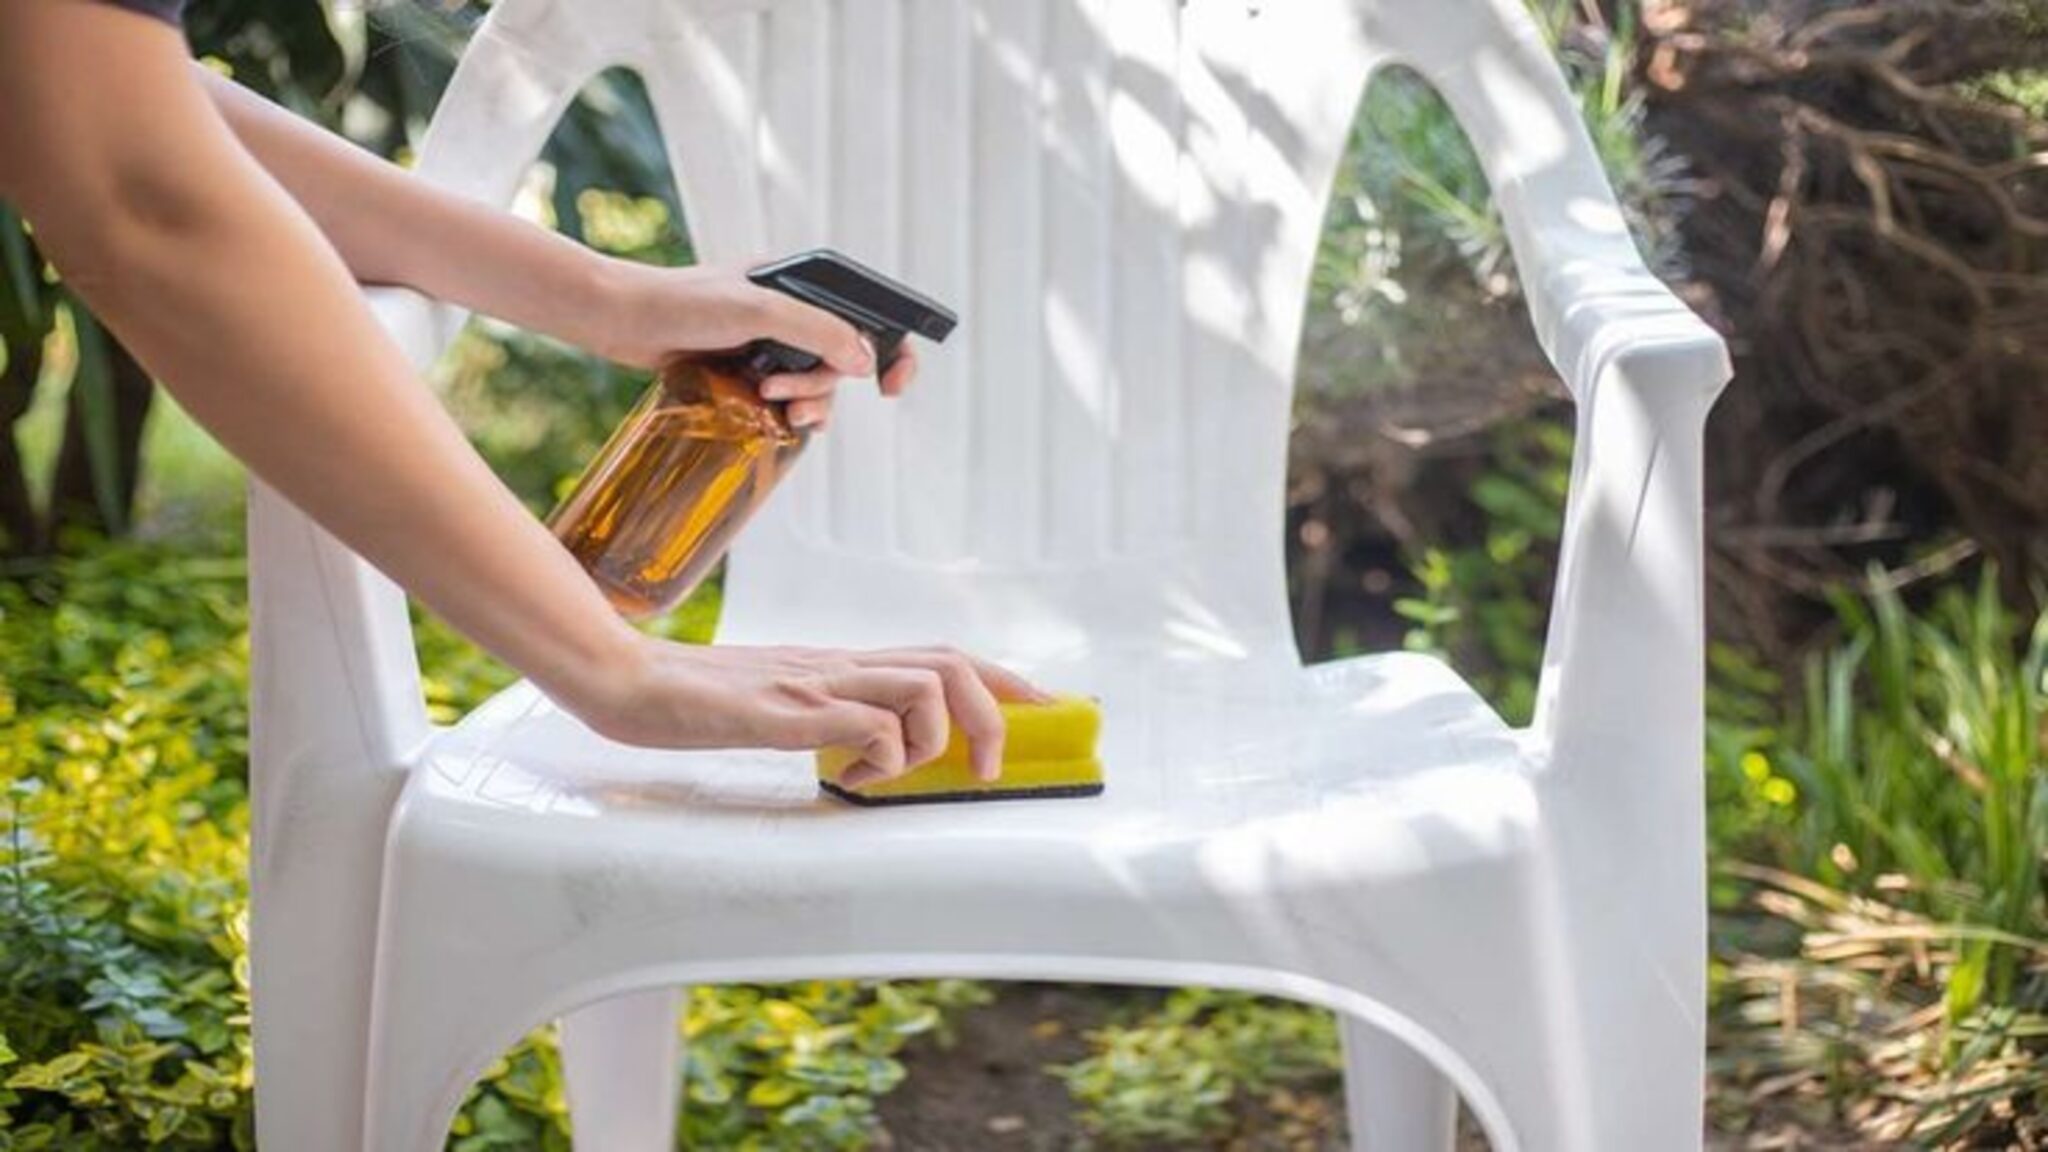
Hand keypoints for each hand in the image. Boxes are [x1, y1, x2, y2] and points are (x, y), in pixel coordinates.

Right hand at [574, 638, 1051, 789]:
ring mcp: (813, 685)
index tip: (1050, 708)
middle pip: (951, 662)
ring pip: (923, 686)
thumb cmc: (692, 698)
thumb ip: (824, 714)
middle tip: (989, 771)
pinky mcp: (783, 713)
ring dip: (933, 740)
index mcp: (841, 664)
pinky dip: (882, 758)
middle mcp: (838, 665)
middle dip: (997, 713)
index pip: (942, 654)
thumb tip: (868, 747)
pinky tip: (848, 778)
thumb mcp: (777, 704)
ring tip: (895, 777)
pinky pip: (867, 724)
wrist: (624, 678)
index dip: (1005, 678)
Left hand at [591, 259, 920, 428]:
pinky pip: (790, 402)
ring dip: (805, 404)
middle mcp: (795, 313)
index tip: (889, 386)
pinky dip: (789, 416)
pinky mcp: (751, 371)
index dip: (893, 350)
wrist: (622, 320)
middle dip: (823, 387)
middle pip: (844, 363)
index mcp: (806, 284)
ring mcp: (773, 344)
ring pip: (819, 388)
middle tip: (782, 394)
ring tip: (772, 407)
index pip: (870, 316)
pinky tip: (774, 420)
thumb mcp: (758, 310)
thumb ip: (816, 330)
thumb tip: (864, 361)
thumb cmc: (684, 302)